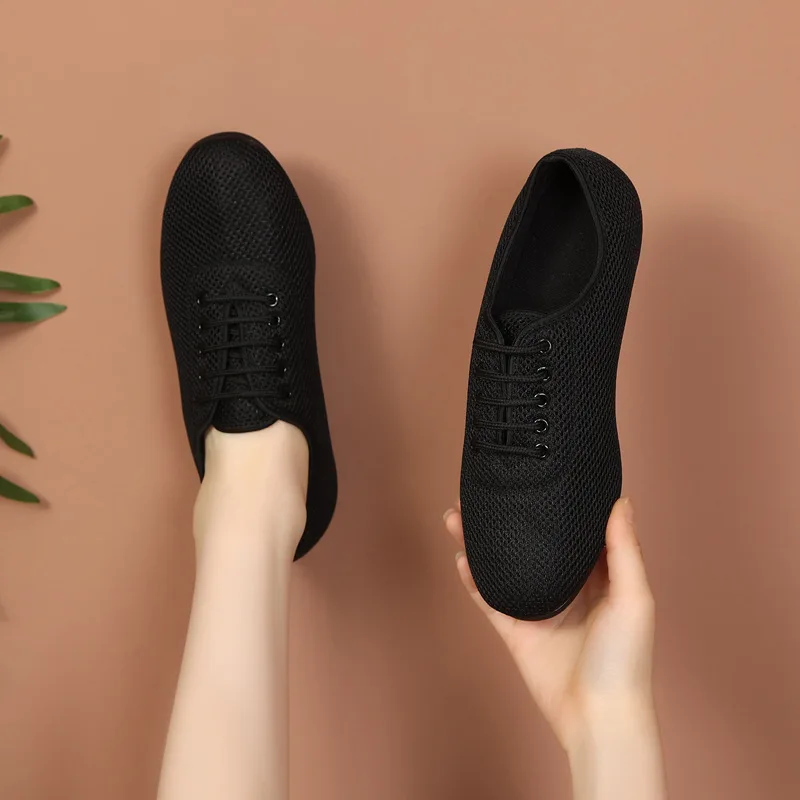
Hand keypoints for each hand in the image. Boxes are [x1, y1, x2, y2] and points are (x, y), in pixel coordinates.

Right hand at [444, 498, 655, 752]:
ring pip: (502, 563)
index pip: (573, 528)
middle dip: (508, 517)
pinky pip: (488, 597)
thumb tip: (621, 501)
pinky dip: (472, 577)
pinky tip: (461, 555)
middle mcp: (564, 585)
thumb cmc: (626, 660)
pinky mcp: (515, 628)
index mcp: (596, 576)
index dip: (555, 503)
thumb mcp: (634, 599)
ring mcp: (536, 605)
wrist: (597, 716)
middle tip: (486, 490)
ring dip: (480, 540)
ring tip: (459, 515)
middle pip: (529, 541)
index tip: (537, 474)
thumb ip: (624, 551)